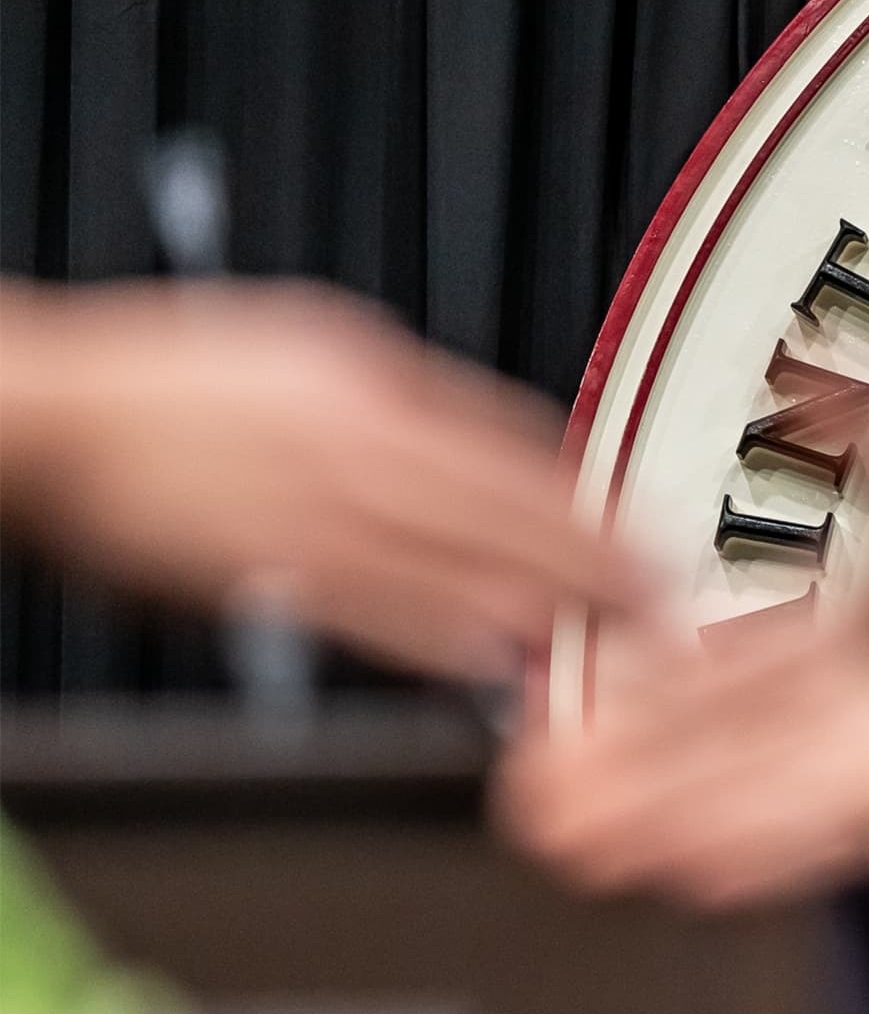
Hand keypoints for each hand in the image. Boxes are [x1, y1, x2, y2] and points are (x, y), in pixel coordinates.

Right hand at [0, 280, 648, 678]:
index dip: (585, 497)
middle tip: (661, 593)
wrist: (46, 413)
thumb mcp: (300, 360)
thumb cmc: (163, 389)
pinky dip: (439, 631)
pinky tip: (492, 653)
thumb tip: (479, 456)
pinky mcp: (260, 565)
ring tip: (609, 633)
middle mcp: (350, 435)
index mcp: (365, 379)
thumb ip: (393, 412)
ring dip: (540, 599)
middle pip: (503, 502)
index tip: (644, 529)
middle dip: (592, 553)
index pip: (510, 442)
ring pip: (453, 556)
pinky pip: (367, 604)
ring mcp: (308, 500)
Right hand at [496, 443, 868, 908]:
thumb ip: (858, 438)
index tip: (545, 714)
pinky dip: (768, 847)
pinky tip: (701, 873)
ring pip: (748, 797)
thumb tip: (803, 369)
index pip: (701, 681)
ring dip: (667, 823)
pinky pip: (831, 824)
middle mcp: (840, 716)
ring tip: (582, 851)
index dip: (623, 700)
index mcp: (824, 649)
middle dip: (617, 777)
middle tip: (526, 804)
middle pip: (706, 753)